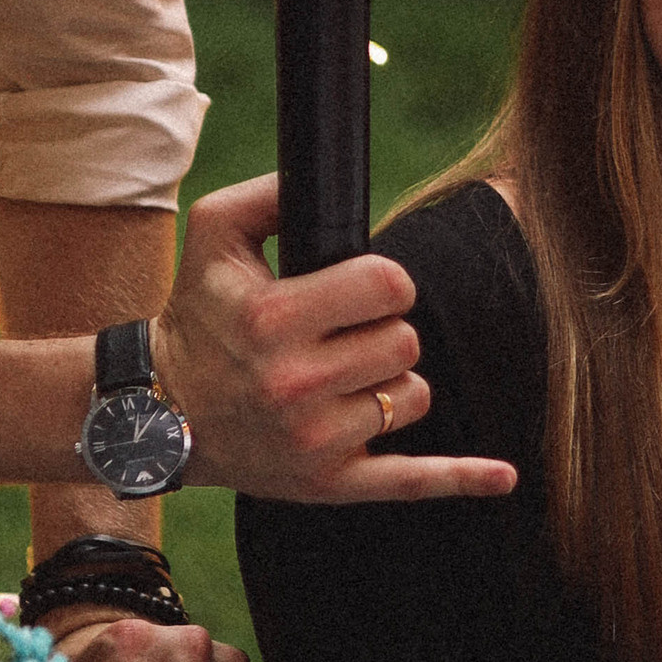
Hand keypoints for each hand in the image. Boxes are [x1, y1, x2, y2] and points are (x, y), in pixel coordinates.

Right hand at [150, 176, 515, 504]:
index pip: (388, 285)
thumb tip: (322, 178)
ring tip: (342, 380)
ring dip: (389, 381)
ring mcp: (315, 441)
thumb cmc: (197, 315)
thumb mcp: (212, 235)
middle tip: (342, 336)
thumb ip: (270, 193)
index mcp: (273, 318)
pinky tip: (503, 476)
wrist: (157, 413)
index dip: (384, 281)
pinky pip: (412, 480)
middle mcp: (294, 383)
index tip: (361, 288)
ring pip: (412, 394)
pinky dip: (461, 477)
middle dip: (383, 330)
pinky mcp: (329, 483)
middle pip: (405, 341)